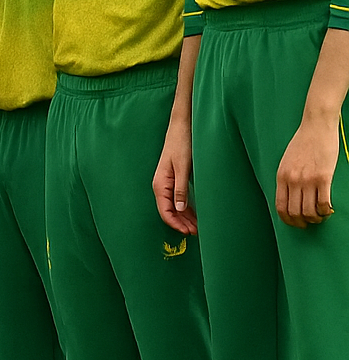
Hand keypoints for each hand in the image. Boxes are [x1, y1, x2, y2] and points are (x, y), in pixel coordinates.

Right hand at [154, 120, 196, 234]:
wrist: (182, 127)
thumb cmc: (181, 144)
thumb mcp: (183, 167)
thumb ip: (180, 189)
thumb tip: (178, 209)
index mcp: (160, 183)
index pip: (164, 210)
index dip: (175, 223)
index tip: (188, 232)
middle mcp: (161, 185)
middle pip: (169, 210)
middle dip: (181, 223)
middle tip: (197, 233)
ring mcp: (167, 182)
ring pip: (174, 206)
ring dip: (185, 218)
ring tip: (198, 227)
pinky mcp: (174, 179)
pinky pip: (177, 199)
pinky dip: (186, 209)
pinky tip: (195, 214)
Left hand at [277, 110, 340, 227]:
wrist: (316, 127)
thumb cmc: (303, 143)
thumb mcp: (287, 161)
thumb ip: (287, 178)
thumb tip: (291, 196)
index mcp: (281, 176)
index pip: (280, 206)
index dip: (288, 220)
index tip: (296, 223)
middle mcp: (292, 180)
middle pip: (294, 212)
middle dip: (303, 222)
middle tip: (310, 222)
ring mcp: (307, 179)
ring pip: (309, 211)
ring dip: (316, 218)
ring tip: (320, 215)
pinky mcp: (323, 177)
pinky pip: (323, 203)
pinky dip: (326, 211)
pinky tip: (328, 209)